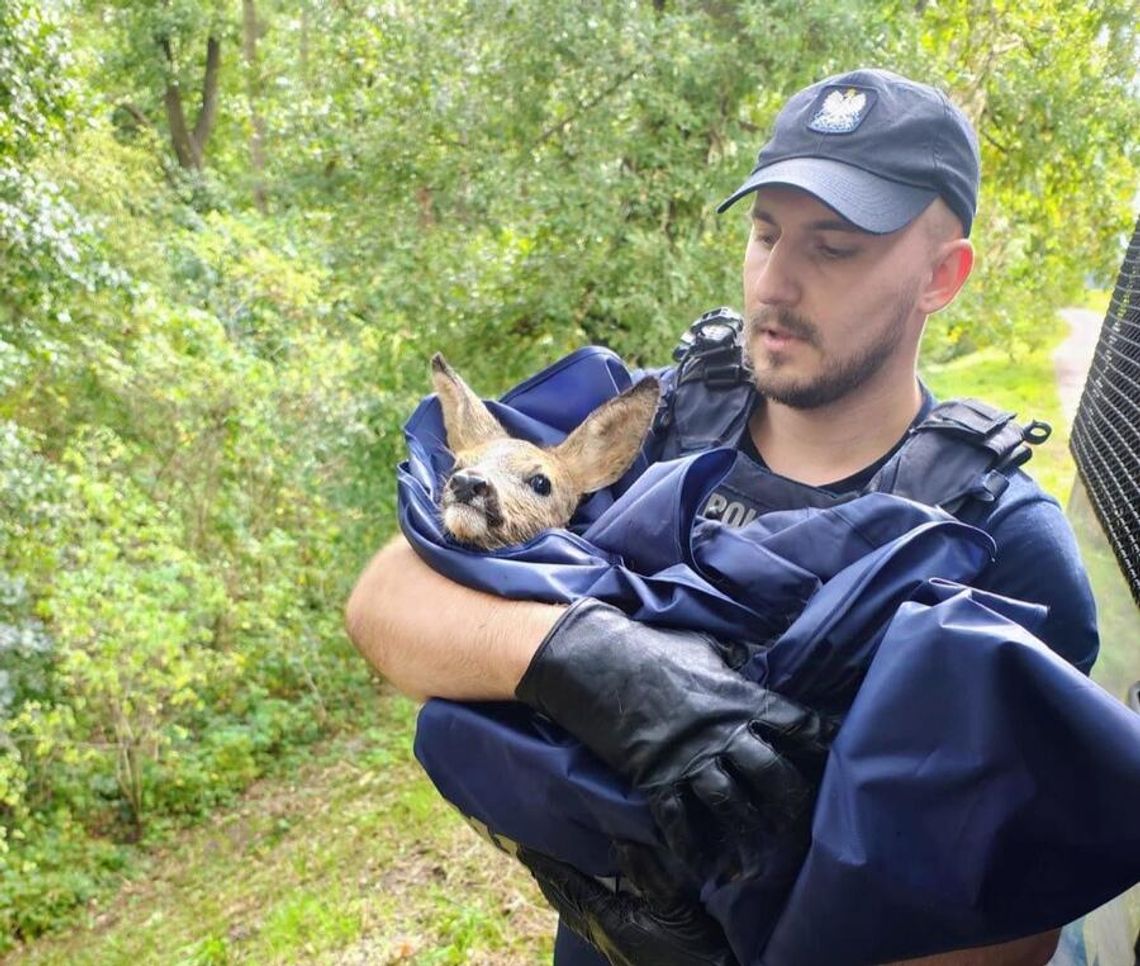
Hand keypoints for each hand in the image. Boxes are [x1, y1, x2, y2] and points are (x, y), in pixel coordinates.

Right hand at [515, 598, 836, 881]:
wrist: (595, 659)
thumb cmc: (651, 647)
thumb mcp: (702, 646)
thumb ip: (732, 663)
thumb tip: (751, 663)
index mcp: (739, 696)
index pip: (795, 723)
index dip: (821, 740)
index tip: (840, 755)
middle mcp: (722, 732)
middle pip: (772, 773)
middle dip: (791, 802)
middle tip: (802, 827)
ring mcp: (689, 757)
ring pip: (731, 804)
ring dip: (747, 837)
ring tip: (759, 866)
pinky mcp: (655, 776)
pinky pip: (679, 820)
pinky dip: (691, 848)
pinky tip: (702, 870)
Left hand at [517, 841, 737, 965]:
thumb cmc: (695, 950)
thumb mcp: (676, 906)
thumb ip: (648, 872)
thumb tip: (620, 838)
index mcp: (607, 920)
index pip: (567, 885)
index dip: (545, 864)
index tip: (522, 845)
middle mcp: (601, 933)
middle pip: (564, 900)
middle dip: (546, 876)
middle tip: (530, 851)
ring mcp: (611, 945)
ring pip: (575, 912)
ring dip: (561, 889)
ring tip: (552, 868)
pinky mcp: (623, 949)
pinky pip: (588, 919)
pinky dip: (578, 900)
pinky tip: (588, 894)